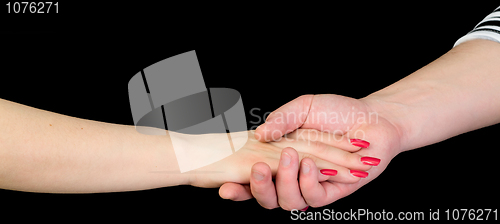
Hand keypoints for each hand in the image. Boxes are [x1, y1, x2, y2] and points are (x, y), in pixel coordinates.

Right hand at [187, 129, 375, 188]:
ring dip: (286, 181)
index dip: (236, 187)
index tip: (223, 186)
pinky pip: (313, 198)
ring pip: (287, 202)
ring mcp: (311, 186)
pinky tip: (313, 165)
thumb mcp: (303, 107)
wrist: (372, 119)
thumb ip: (281, 119)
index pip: (252, 178)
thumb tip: (259, 134)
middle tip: (260, 168)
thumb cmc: (337, 111)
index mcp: (279, 158)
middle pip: (265, 197)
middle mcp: (292, 176)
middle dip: (258, 188)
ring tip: (292, 156)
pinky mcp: (331, 192)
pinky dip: (309, 182)